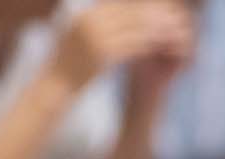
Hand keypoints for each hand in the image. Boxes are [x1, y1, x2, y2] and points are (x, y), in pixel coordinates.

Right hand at [49, 1, 195, 92]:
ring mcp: (94, 37)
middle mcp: (88, 22)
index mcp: (82, 15)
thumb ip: (91, 22)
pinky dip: (147, 44)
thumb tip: (107, 11)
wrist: (55, 85)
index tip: (154, 10)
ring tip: (169, 30)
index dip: (137, 8)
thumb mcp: (75, 36)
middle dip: (149, 15)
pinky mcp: (103, 55)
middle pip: (126, 14)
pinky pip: (132, 46)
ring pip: (132, 28)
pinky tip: (160, 47)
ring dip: (153, 29)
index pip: (116, 6)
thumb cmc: (67, 64)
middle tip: (168, 17)